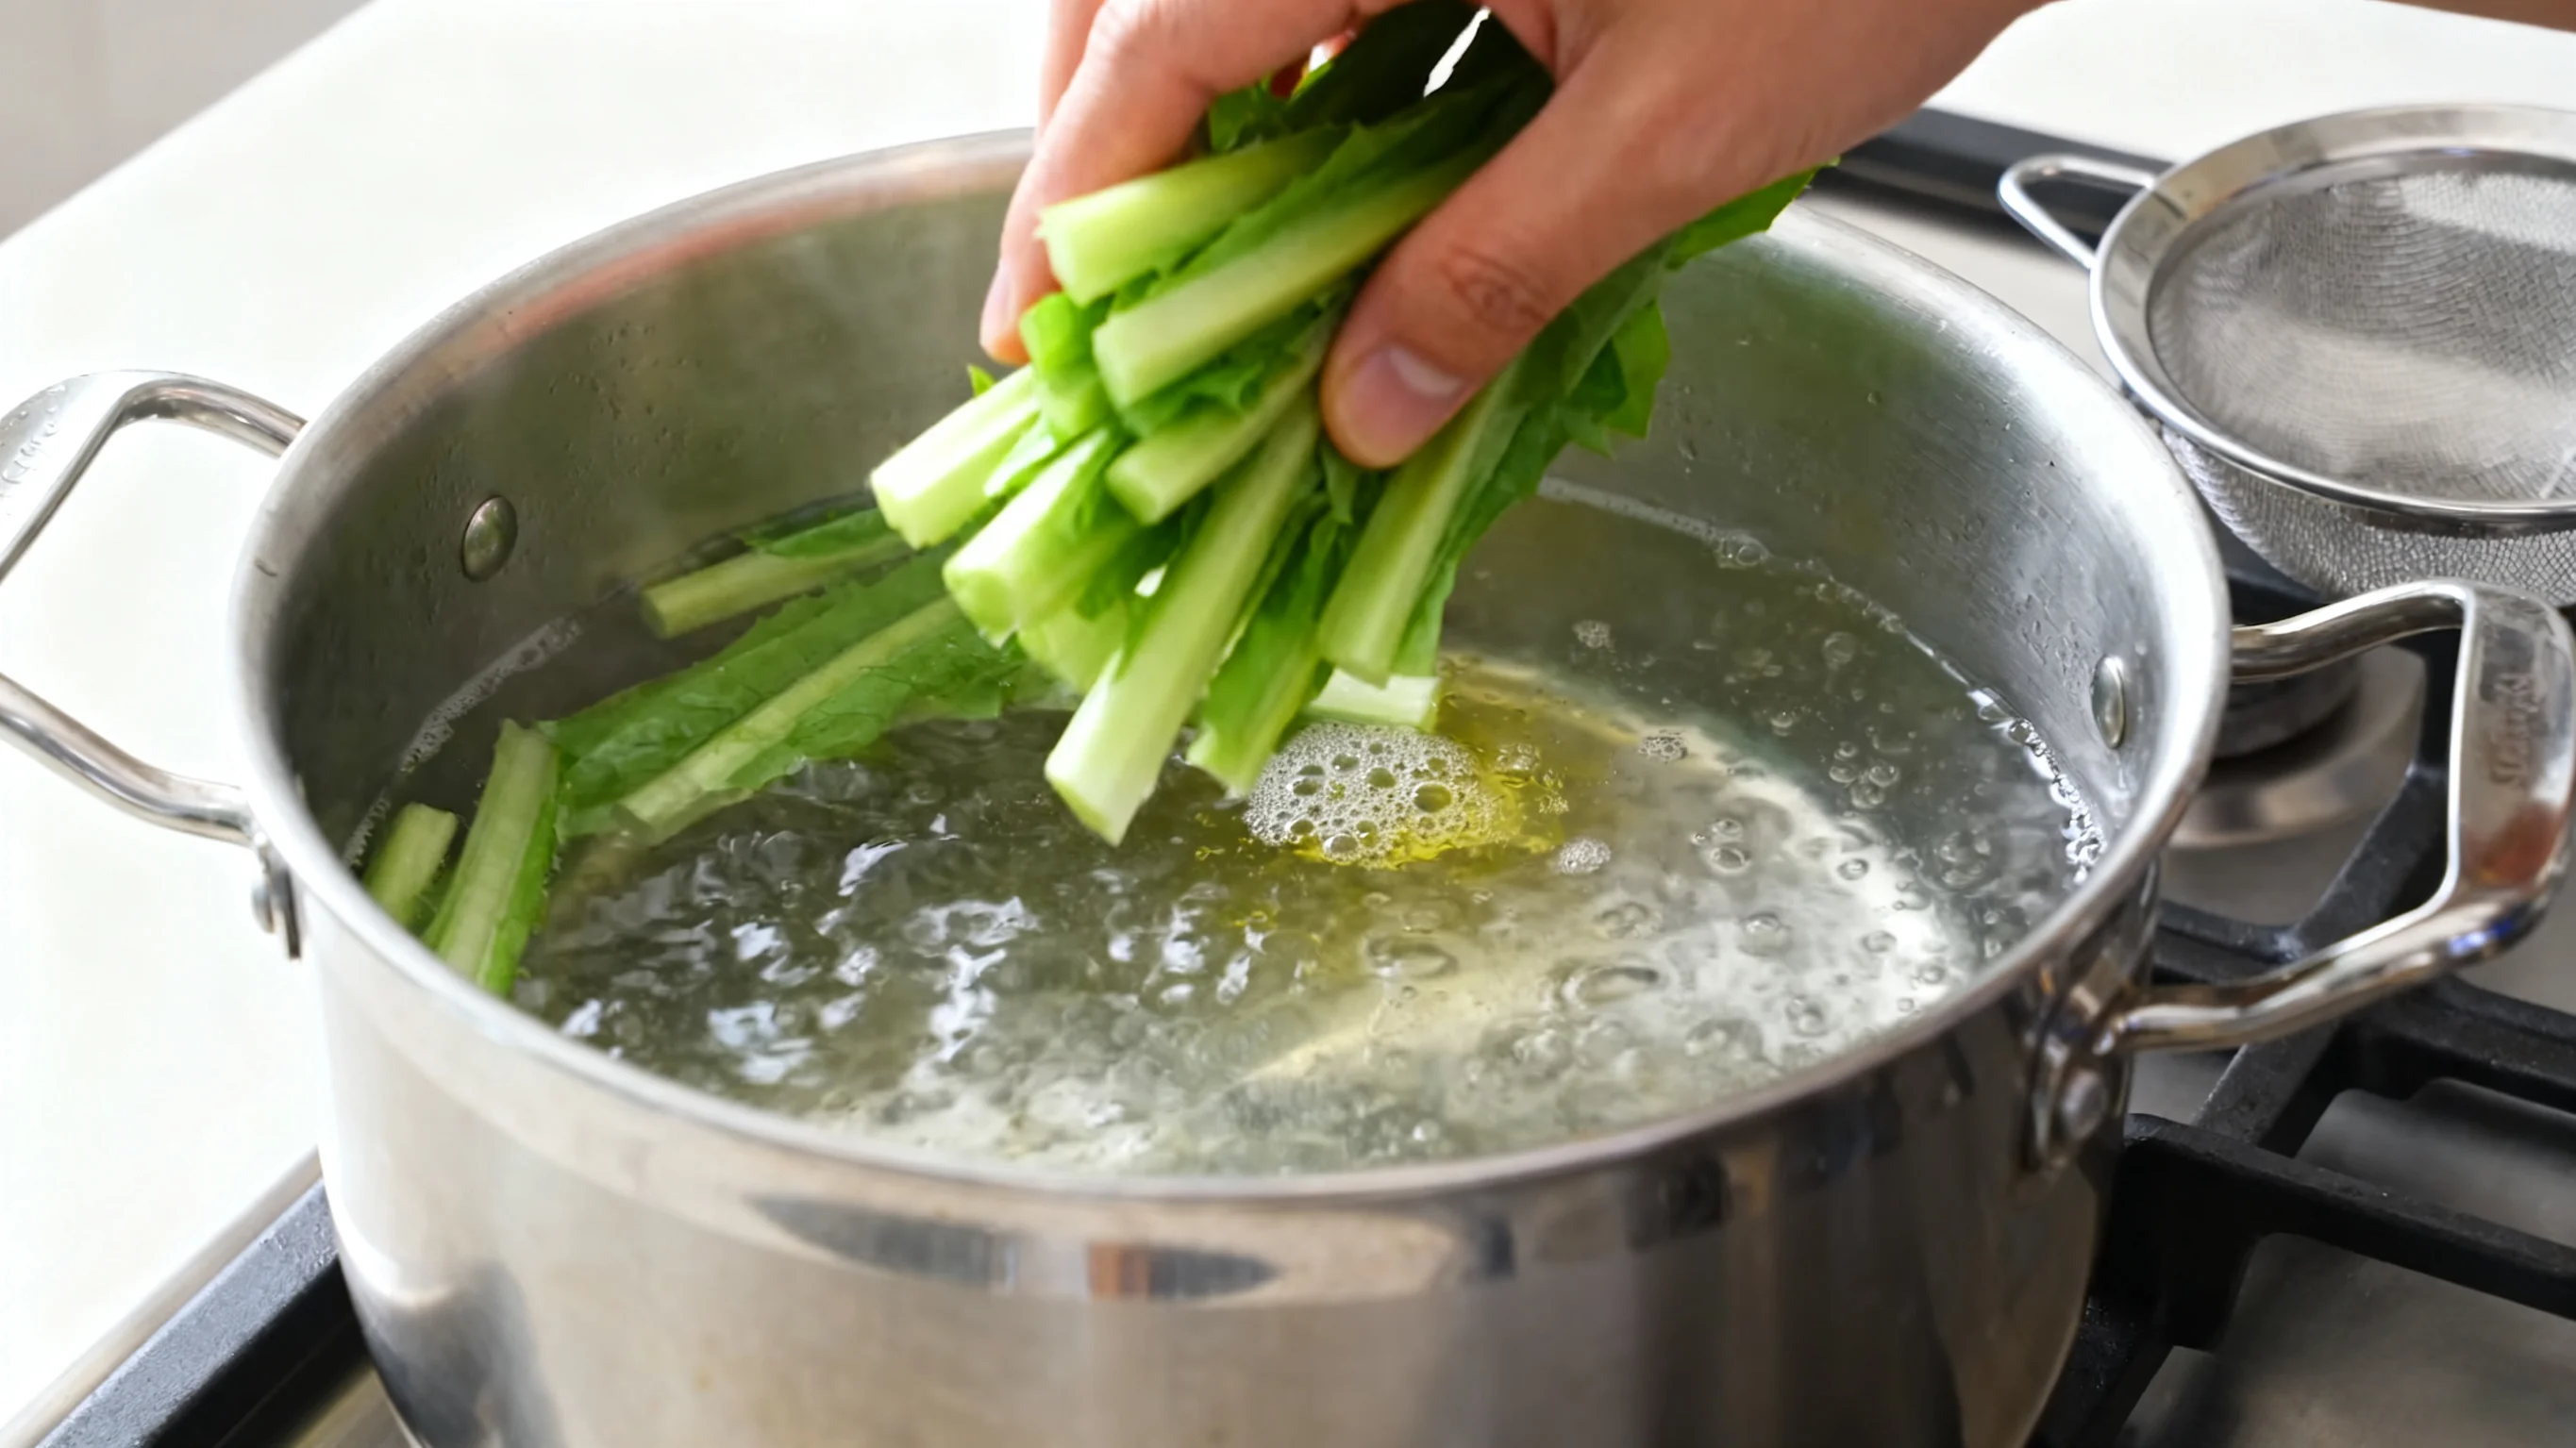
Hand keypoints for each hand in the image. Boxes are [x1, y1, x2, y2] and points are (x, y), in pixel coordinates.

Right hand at [985, 0, 2040, 466]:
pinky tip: (1348, 204)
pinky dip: (1324, 90)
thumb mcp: (1675, 132)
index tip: (1025, 339)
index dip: (1076, 212)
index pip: (1161, 55)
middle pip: (1157, 4)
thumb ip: (1492, 273)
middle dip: (1120, 166)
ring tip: (1217, 288)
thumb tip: (1359, 411)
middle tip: (1111, 324)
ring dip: (1221, 136)